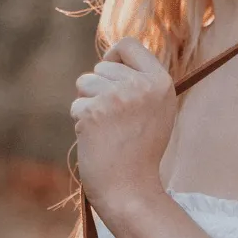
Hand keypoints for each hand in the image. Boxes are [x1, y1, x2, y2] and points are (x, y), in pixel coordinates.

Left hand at [70, 38, 176, 215]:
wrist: (131, 193)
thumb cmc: (140, 157)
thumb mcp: (155, 114)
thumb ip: (140, 84)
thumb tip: (112, 61)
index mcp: (161, 83)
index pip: (128, 45)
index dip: (112, 58)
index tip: (109, 75)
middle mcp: (141, 86)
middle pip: (102, 67)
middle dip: (99, 90)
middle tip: (113, 124)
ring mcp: (116, 98)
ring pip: (85, 84)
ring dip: (88, 106)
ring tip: (106, 132)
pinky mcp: (93, 112)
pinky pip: (77, 106)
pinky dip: (81, 124)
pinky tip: (97, 143)